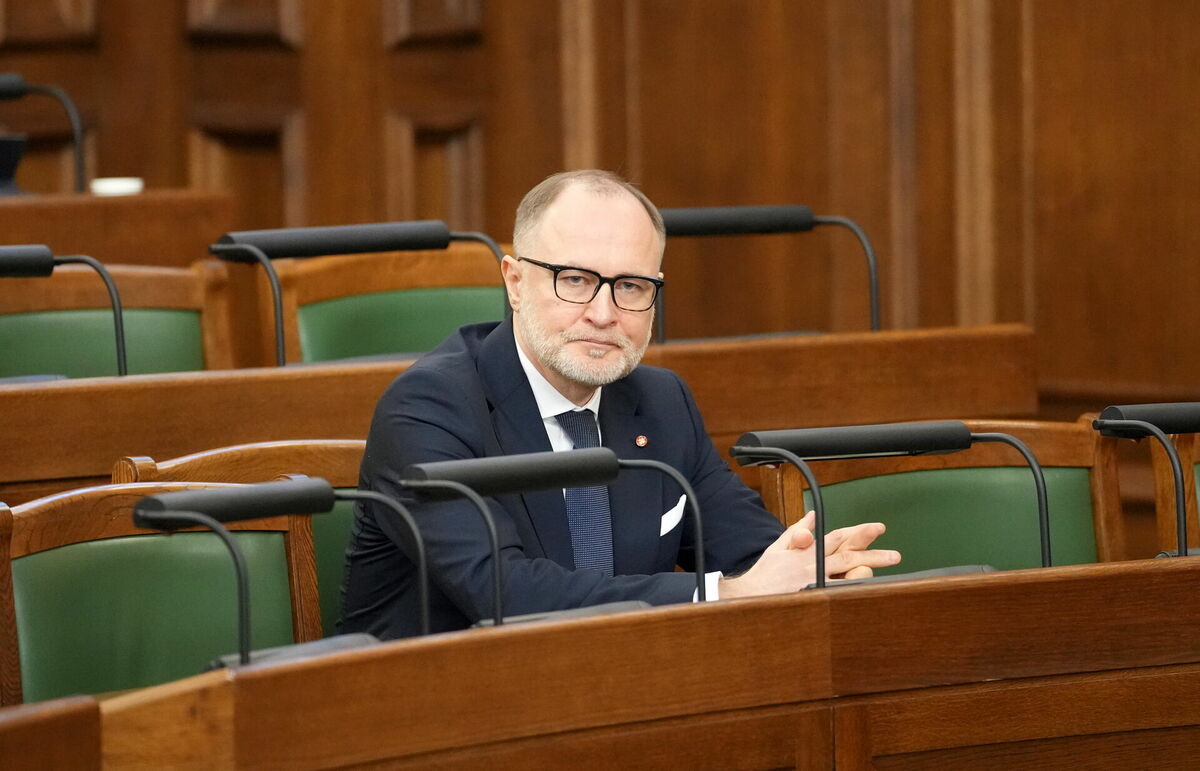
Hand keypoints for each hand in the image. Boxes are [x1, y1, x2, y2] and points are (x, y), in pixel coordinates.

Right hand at [718, 511, 898, 598]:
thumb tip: (813, 516)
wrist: (750, 597)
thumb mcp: (778, 548)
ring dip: (865, 573)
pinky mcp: (814, 600)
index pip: (838, 538)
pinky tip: (867, 590)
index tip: (878, 528)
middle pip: (849, 557)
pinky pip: (840, 595)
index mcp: (808, 553)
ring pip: (847, 577)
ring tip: (880, 571)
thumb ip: (798, 531)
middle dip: (873, 555)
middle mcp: (814, 567)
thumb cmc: (765, 574)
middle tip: (894, 555)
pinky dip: (854, 591)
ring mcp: (815, 585)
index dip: (859, 532)